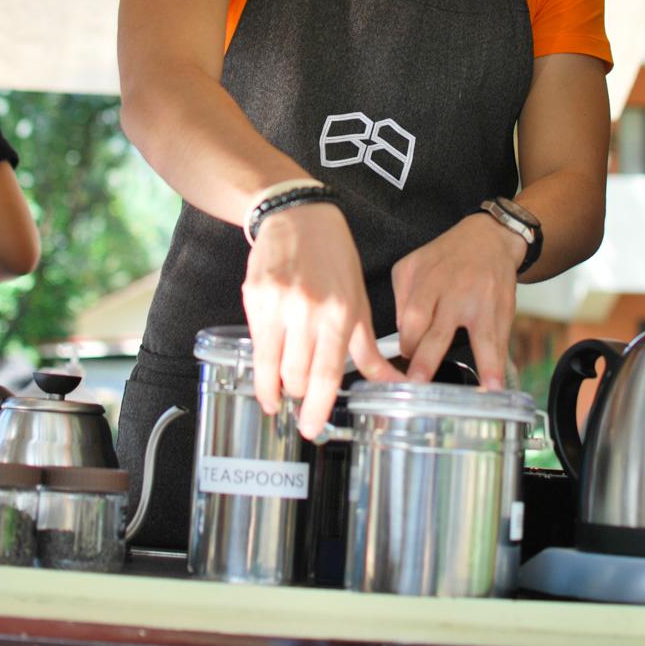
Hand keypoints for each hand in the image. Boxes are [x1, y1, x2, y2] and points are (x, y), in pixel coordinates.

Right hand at [242, 202, 401, 439]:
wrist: (299, 218)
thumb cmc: (334, 259)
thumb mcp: (359, 301)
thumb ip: (369, 349)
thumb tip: (390, 383)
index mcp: (340, 312)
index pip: (327, 372)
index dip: (318, 407)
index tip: (310, 428)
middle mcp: (308, 310)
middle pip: (296, 376)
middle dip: (297, 394)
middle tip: (299, 399)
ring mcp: (278, 303)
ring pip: (271, 366)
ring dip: (274, 386)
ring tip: (277, 392)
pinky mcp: (254, 297)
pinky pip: (256, 344)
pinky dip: (261, 361)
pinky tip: (267, 362)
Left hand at [391, 214, 526, 388]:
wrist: (490, 237)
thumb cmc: (447, 254)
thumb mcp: (413, 263)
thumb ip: (402, 296)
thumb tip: (402, 332)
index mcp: (431, 281)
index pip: (414, 316)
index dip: (407, 340)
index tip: (405, 355)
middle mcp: (457, 293)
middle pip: (439, 331)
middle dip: (428, 359)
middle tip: (419, 383)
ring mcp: (484, 303)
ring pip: (483, 338)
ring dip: (485, 365)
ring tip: (485, 390)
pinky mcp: (504, 310)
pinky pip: (501, 341)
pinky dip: (501, 363)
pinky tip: (499, 383)